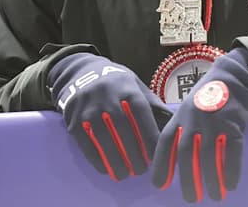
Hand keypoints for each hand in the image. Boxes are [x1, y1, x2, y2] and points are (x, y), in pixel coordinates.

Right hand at [47, 52, 171, 180]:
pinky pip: (87, 144)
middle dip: (133, 154)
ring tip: (124, 174)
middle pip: (123, 130)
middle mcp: (108, 98)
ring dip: (115, 161)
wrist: (81, 73)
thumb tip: (173, 122)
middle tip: (141, 170)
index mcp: (127, 89)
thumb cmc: (117, 84)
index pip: (141, 115)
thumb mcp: (135, 85)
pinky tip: (106, 169)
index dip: (149, 136)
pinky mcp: (74, 121)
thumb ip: (152, 104)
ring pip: (104, 140)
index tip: (155, 155)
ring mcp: (89, 110)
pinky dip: (97, 159)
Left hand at [151, 48, 247, 201]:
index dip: (161, 164)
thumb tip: (174, 156)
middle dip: (188, 179)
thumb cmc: (209, 95)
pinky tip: (230, 185)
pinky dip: (231, 170)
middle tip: (191, 198)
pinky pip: (233, 151)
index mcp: (180, 116)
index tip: (159, 185)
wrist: (234, 76)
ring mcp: (214, 121)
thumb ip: (182, 128)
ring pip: (209, 155)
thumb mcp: (189, 108)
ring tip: (214, 196)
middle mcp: (194, 120)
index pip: (165, 142)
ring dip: (211, 179)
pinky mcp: (234, 123)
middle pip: (186, 153)